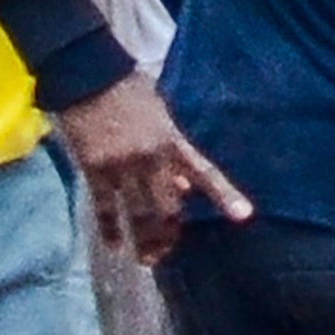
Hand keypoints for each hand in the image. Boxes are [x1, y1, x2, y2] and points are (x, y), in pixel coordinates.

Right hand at [56, 70, 253, 260]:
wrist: (90, 75)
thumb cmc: (128, 92)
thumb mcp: (161, 117)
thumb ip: (174, 153)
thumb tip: (184, 189)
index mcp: (173, 141)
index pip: (206, 174)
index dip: (225, 195)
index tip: (244, 216)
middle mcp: (153, 157)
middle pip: (168, 207)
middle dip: (169, 234)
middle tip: (165, 253)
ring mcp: (123, 165)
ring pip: (139, 213)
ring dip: (145, 240)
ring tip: (146, 259)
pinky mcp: (95, 168)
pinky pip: (106, 207)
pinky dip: (111, 228)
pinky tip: (114, 245)